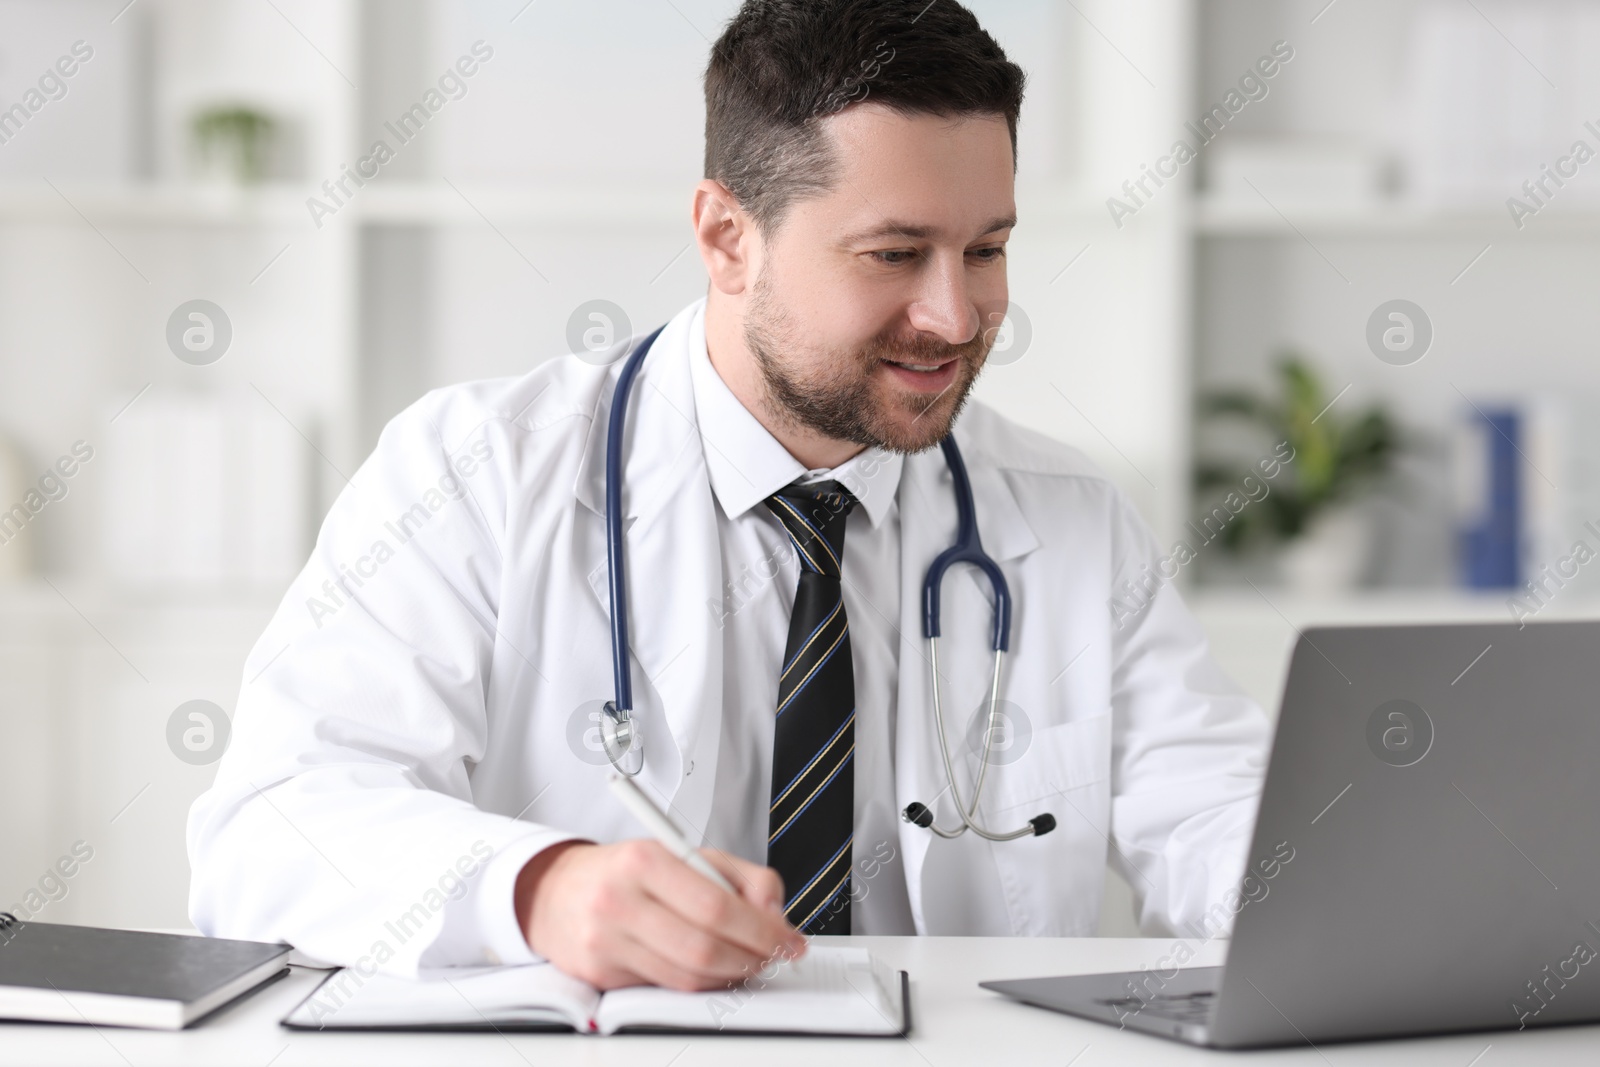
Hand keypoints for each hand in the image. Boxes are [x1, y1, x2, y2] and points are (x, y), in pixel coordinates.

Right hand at [515, 839, 806, 990]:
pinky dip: (699, 984)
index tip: (787, 938)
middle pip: (704, 948)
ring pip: (688, 977)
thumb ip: (742, 875)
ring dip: (731, 976)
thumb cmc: (625, 871)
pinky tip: (711, 970)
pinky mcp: (600, 974)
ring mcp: (606, 942)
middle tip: (773, 955)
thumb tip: (775, 913)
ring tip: (747, 962)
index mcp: (644, 861)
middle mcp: (620, 901)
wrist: (555, 892)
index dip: (761, 929)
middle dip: (752, 958)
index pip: (716, 906)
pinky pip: (666, 988)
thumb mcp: (685, 853)